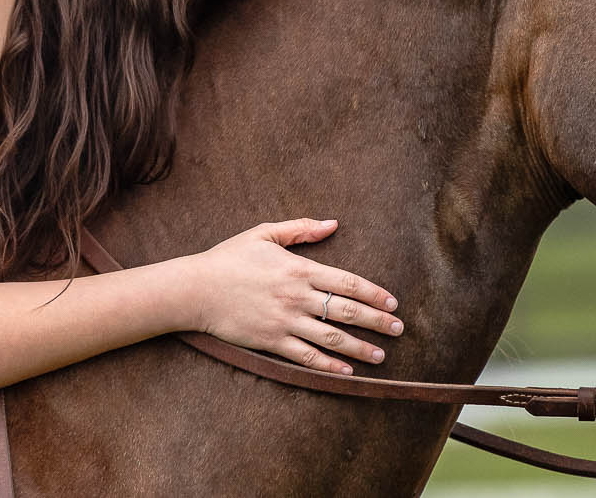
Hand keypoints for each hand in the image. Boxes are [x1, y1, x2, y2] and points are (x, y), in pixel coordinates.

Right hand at [183, 218, 402, 373]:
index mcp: (298, 268)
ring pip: (332, 338)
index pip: (346, 282)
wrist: (195, 288)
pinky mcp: (272, 341)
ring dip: (360, 348)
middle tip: (399, 329)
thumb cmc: (228, 258)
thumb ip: (300, 229)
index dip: (373, 293)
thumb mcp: (263, 234)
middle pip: (346, 311)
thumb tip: (333, 223)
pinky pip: (307, 357)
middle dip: (377, 321)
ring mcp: (285, 321)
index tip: (393, 302)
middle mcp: (297, 296)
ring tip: (381, 355)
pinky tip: (346, 372)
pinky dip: (329, 366)